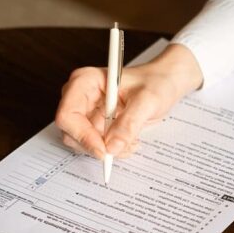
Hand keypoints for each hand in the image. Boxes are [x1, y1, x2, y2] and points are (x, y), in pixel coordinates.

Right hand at [55, 43, 202, 158]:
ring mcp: (87, 112)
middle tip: (124, 146)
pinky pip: (96, 145)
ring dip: (108, 149)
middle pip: (71, 132)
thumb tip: (113, 147)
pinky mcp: (97, 124)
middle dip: (97, 145)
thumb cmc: (157, 82)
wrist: (166, 83)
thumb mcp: (148, 101)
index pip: (67, 115)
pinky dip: (113, 149)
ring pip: (83, 143)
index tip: (104, 150)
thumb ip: (129, 124)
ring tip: (132, 140)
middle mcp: (81, 97)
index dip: (82, 136)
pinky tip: (130, 140)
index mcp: (85, 82)